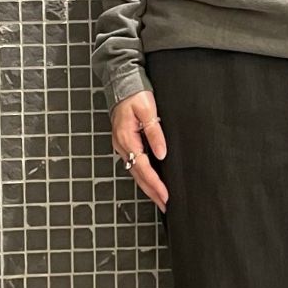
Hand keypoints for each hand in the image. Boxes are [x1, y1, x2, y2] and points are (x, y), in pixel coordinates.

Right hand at [111, 91, 168, 211]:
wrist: (121, 82)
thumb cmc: (134, 94)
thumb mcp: (148, 110)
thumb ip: (154, 132)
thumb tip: (161, 153)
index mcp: (126, 138)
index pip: (143, 167)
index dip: (155, 183)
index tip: (165, 195)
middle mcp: (122, 145)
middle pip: (137, 175)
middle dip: (151, 192)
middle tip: (164, 204)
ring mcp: (121, 145)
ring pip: (135, 171)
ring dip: (147, 186)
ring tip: (160, 198)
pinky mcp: (125, 143)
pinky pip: (134, 164)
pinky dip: (143, 176)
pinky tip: (150, 181)